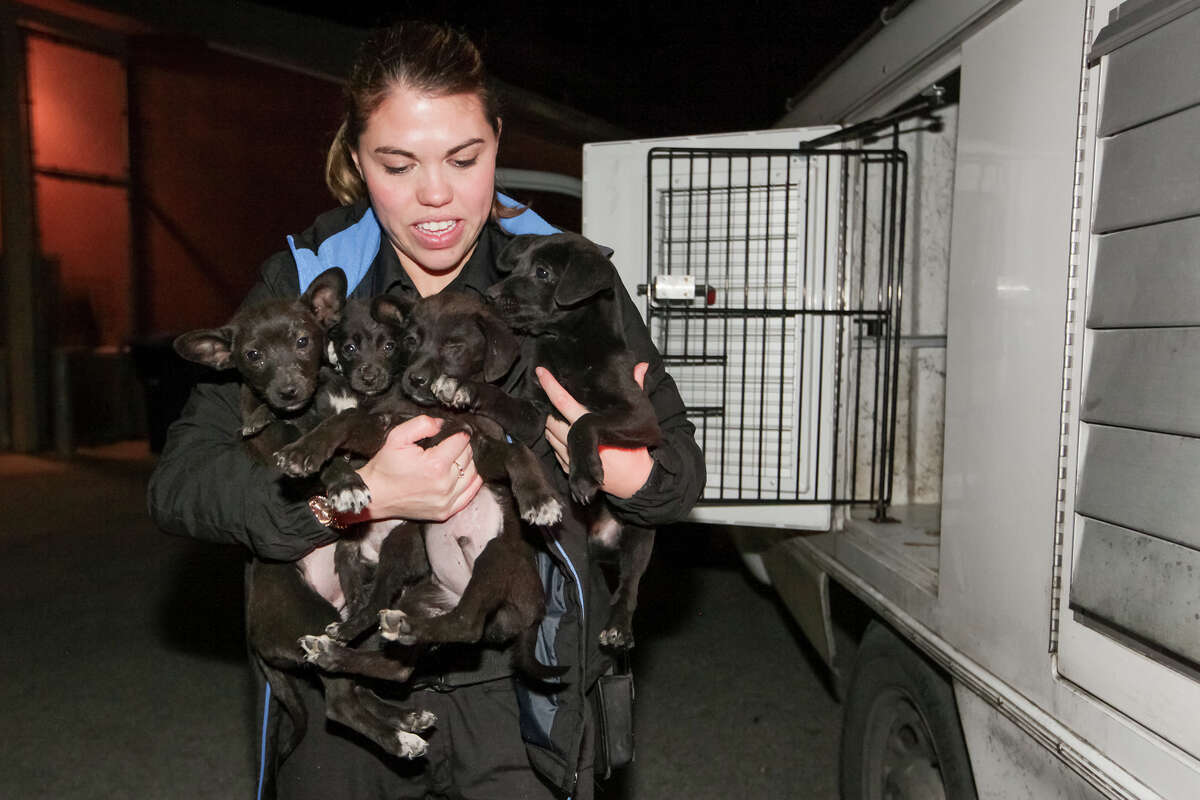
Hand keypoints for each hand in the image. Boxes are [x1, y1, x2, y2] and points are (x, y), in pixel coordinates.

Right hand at [355, 415, 481, 521]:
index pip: (462, 441)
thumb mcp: (397, 437)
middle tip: (445, 447)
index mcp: (435, 465)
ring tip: (450, 461)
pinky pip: (470, 493)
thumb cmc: (384, 468)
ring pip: (472, 474)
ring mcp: (446, 501)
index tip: (449, 434)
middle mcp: (444, 485)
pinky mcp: (445, 511)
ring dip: (465, 464)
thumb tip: (442, 424)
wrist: (374, 495)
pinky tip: (459, 476)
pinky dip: (469, 482)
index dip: (457, 433)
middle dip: (460, 448)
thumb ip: (422, 424)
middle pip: (468, 457)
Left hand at [536, 363, 653, 499]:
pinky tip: (561, 435)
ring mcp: (571, 458)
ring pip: (549, 436)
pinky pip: (555, 451)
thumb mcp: (636, 420)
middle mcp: (576, 442)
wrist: (636, 482)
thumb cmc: (636, 450)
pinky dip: (555, 441)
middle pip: (550, 420)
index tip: (541, 373)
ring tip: (555, 416)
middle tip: (549, 399)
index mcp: (591, 427)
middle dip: (548, 409)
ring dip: (550, 425)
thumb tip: (641, 366)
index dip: (551, 386)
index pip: (563, 402)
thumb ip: (636, 389)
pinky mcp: (570, 469)